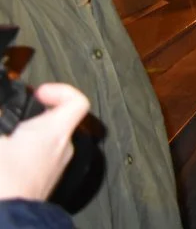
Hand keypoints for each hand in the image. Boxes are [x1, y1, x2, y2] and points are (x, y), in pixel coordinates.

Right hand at [0, 83, 89, 201]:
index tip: (39, 92)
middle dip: (32, 117)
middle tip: (11, 117)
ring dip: (24, 138)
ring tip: (4, 139)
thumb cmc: (5, 182)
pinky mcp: (41, 183)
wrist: (6, 219)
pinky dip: (21, 156)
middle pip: (55, 122)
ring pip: (43, 143)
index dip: (60, 91)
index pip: (77, 102)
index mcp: (54, 132)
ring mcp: (53, 168)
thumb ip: (0, 119)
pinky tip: (4, 159)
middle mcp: (61, 149)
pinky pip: (36, 161)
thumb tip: (1, 112)